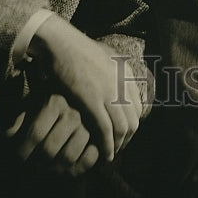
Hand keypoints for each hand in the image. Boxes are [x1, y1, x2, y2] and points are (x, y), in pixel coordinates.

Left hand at [5, 91, 99, 175]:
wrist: (78, 97)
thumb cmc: (47, 106)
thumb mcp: (30, 106)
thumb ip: (17, 120)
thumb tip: (7, 135)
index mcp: (54, 101)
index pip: (34, 135)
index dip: (22, 153)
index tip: (18, 159)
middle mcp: (74, 111)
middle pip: (49, 150)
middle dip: (36, 164)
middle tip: (32, 168)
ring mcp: (90, 125)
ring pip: (68, 158)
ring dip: (53, 170)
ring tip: (47, 170)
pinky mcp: (102, 136)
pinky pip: (90, 159)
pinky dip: (77, 169)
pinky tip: (66, 168)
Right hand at [28, 15, 141, 162]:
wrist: (59, 43)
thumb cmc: (75, 49)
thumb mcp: (102, 57)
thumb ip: (112, 72)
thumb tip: (118, 86)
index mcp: (125, 71)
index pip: (138, 105)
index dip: (132, 123)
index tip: (122, 134)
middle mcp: (122, 82)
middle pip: (134, 118)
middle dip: (127, 138)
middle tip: (117, 148)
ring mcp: (109, 91)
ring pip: (122, 127)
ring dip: (118, 145)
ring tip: (110, 155)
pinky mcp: (92, 100)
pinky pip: (106, 129)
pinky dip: (107, 145)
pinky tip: (104, 154)